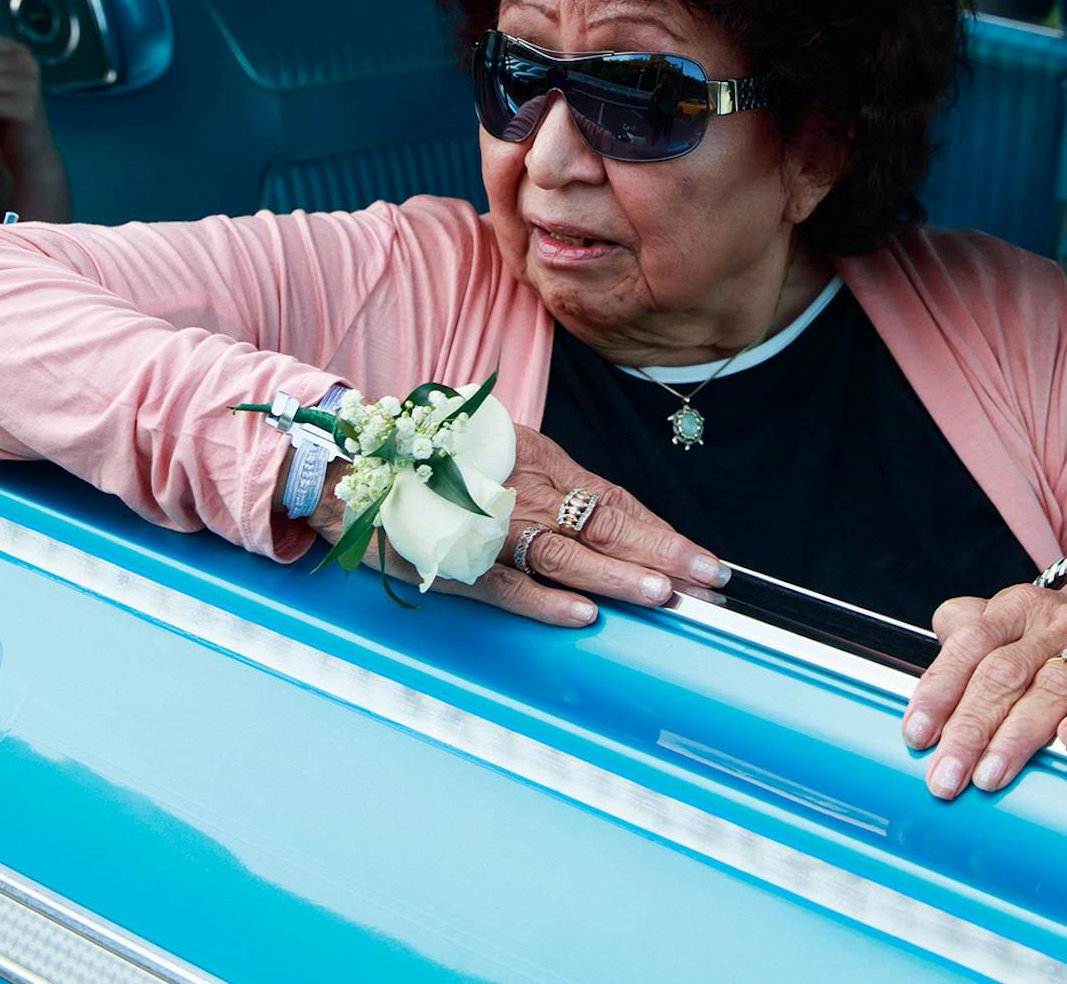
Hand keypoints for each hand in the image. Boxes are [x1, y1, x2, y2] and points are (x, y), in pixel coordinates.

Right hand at [312, 423, 726, 626]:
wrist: (359, 466)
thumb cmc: (437, 459)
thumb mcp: (505, 451)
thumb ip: (553, 482)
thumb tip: (608, 521)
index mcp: (540, 462)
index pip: (614, 501)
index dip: (661, 533)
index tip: (704, 561)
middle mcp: (522, 491)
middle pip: (603, 526)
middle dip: (660, 556)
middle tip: (708, 583)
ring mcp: (490, 527)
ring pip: (564, 556)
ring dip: (615, 579)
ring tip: (663, 597)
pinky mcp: (457, 560)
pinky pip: (508, 585)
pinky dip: (545, 602)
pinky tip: (582, 615)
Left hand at [902, 585, 1066, 798]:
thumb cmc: (1061, 634)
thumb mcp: (1010, 621)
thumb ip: (964, 640)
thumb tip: (924, 685)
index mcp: (1016, 609)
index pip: (970, 645)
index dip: (940, 690)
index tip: (917, 734)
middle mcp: (1056, 623)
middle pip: (1005, 674)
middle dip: (971, 728)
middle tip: (948, 774)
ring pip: (1054, 689)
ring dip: (1018, 736)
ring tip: (990, 776)